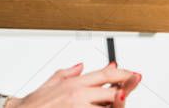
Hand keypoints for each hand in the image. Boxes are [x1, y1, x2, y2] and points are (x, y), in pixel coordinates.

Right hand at [7, 62, 140, 106]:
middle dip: (125, 91)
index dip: (123, 74)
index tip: (134, 75)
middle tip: (129, 91)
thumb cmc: (34, 104)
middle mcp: (79, 95)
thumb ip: (68, 72)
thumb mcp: (51, 82)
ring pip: (108, 107)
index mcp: (75, 83)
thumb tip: (80, 66)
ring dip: (114, 106)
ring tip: (119, 101)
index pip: (106, 74)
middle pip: (113, 91)